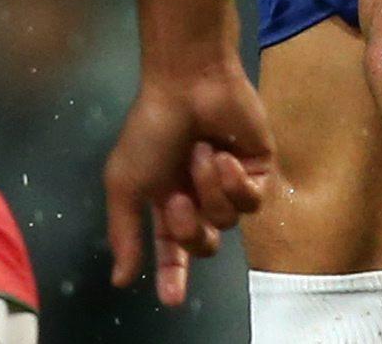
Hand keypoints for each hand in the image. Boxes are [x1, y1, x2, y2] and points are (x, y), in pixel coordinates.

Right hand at [104, 62, 275, 306]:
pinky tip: (224, 155)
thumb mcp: (125, 183)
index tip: (172, 299)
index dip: (172, 275)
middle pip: (203, 243)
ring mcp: (231, 181)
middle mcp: (201, 194)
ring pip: (228, 221)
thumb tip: (121, 280)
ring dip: (211, 190)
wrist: (189, 82)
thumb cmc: (152, 128)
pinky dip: (235, 181)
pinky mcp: (259, 167)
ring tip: (201, 153)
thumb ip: (124, 233)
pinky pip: (253, 200)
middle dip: (189, 228)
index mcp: (168, 199)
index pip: (172, 249)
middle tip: (177, 198)